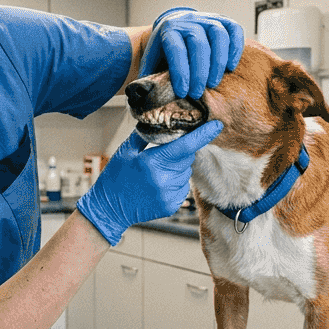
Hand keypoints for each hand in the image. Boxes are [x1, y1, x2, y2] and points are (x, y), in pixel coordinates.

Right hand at [77, 121, 222, 245]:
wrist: (110, 208)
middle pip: (187, 158)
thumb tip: (160, 121)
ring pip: (186, 173)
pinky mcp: (172, 206)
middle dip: (180, 153)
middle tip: (160, 156)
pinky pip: (183, 187)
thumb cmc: (115, 177)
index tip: (217, 125)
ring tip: (155, 174)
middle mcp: (164, 180)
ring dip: (176, 169)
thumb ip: (144, 135)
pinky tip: (158, 186)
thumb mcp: (125, 151)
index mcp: (153, 163)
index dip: (203, 135)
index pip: (185, 146)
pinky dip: (175, 183)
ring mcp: (169, 195)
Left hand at [139, 7, 243, 99]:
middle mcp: (189, 21)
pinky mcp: (225, 21)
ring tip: (214, 83)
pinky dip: (235, 48)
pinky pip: (235, 30)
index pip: (176, 49)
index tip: (183, 93)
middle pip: (198, 43)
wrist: (176, 27)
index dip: (180, 72)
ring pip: (219, 36)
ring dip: (218, 62)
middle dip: (199, 71)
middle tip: (198, 93)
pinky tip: (230, 67)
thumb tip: (146, 99)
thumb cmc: (164, 52)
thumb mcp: (152, 61)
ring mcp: (208, 19)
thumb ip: (149, 77)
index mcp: (168, 29)